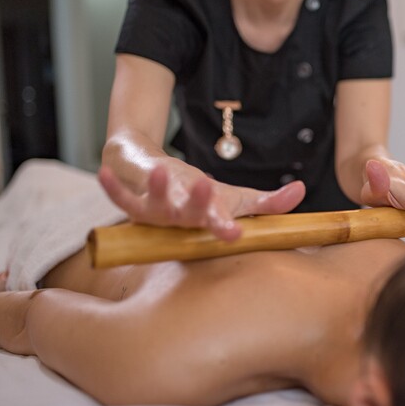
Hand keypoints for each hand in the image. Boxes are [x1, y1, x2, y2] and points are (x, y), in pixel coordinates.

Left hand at [98, 165, 305, 240]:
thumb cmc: (201, 196)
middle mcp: (181, 221)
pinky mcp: (133, 199)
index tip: (235, 232)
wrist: (160, 186)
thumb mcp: (237, 198)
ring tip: (164, 173)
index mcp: (207, 222)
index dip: (226, 227)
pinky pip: (120, 196)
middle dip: (197, 205)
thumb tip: (301, 191)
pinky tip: (103, 173)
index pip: (219, 226)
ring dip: (159, 191)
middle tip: (208, 188)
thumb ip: (270, 202)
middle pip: (188, 216)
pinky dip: (111, 187)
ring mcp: (156, 211)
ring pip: (156, 207)